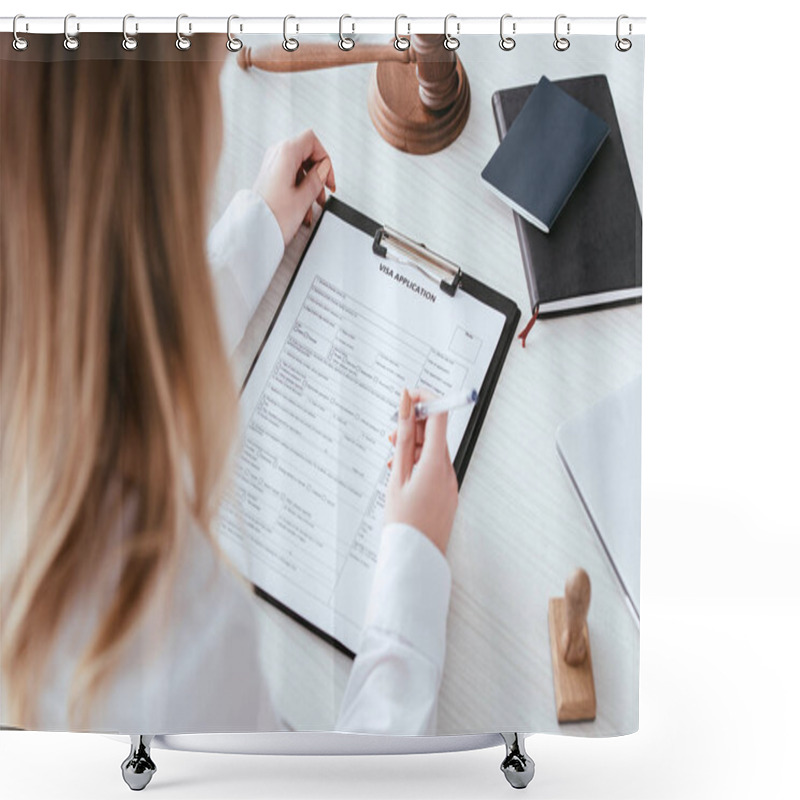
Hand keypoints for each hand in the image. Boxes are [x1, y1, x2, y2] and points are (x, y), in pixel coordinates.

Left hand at [252, 129, 336, 245]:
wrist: (253, 230)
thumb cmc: (272, 216)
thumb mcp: (304, 197)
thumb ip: (318, 179)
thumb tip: (324, 169)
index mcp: (285, 153)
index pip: (312, 141)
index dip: (325, 159)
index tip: (328, 177)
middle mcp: (276, 156)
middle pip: (306, 154)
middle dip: (319, 174)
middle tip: (323, 192)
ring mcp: (272, 166)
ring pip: (300, 168)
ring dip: (311, 185)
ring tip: (313, 204)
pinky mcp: (270, 178)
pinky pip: (291, 177)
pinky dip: (300, 189)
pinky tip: (304, 207)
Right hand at [384, 388, 458, 555]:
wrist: (414, 559)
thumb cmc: (403, 522)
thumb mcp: (397, 475)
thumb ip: (402, 437)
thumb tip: (406, 405)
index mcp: (436, 463)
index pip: (438, 416)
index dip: (426, 398)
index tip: (411, 394)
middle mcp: (448, 471)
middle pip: (435, 434)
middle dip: (414, 427)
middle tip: (393, 434)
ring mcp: (450, 483)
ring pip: (432, 451)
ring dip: (413, 446)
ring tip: (393, 457)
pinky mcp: (447, 494)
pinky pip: (434, 468)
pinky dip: (418, 463)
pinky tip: (402, 473)